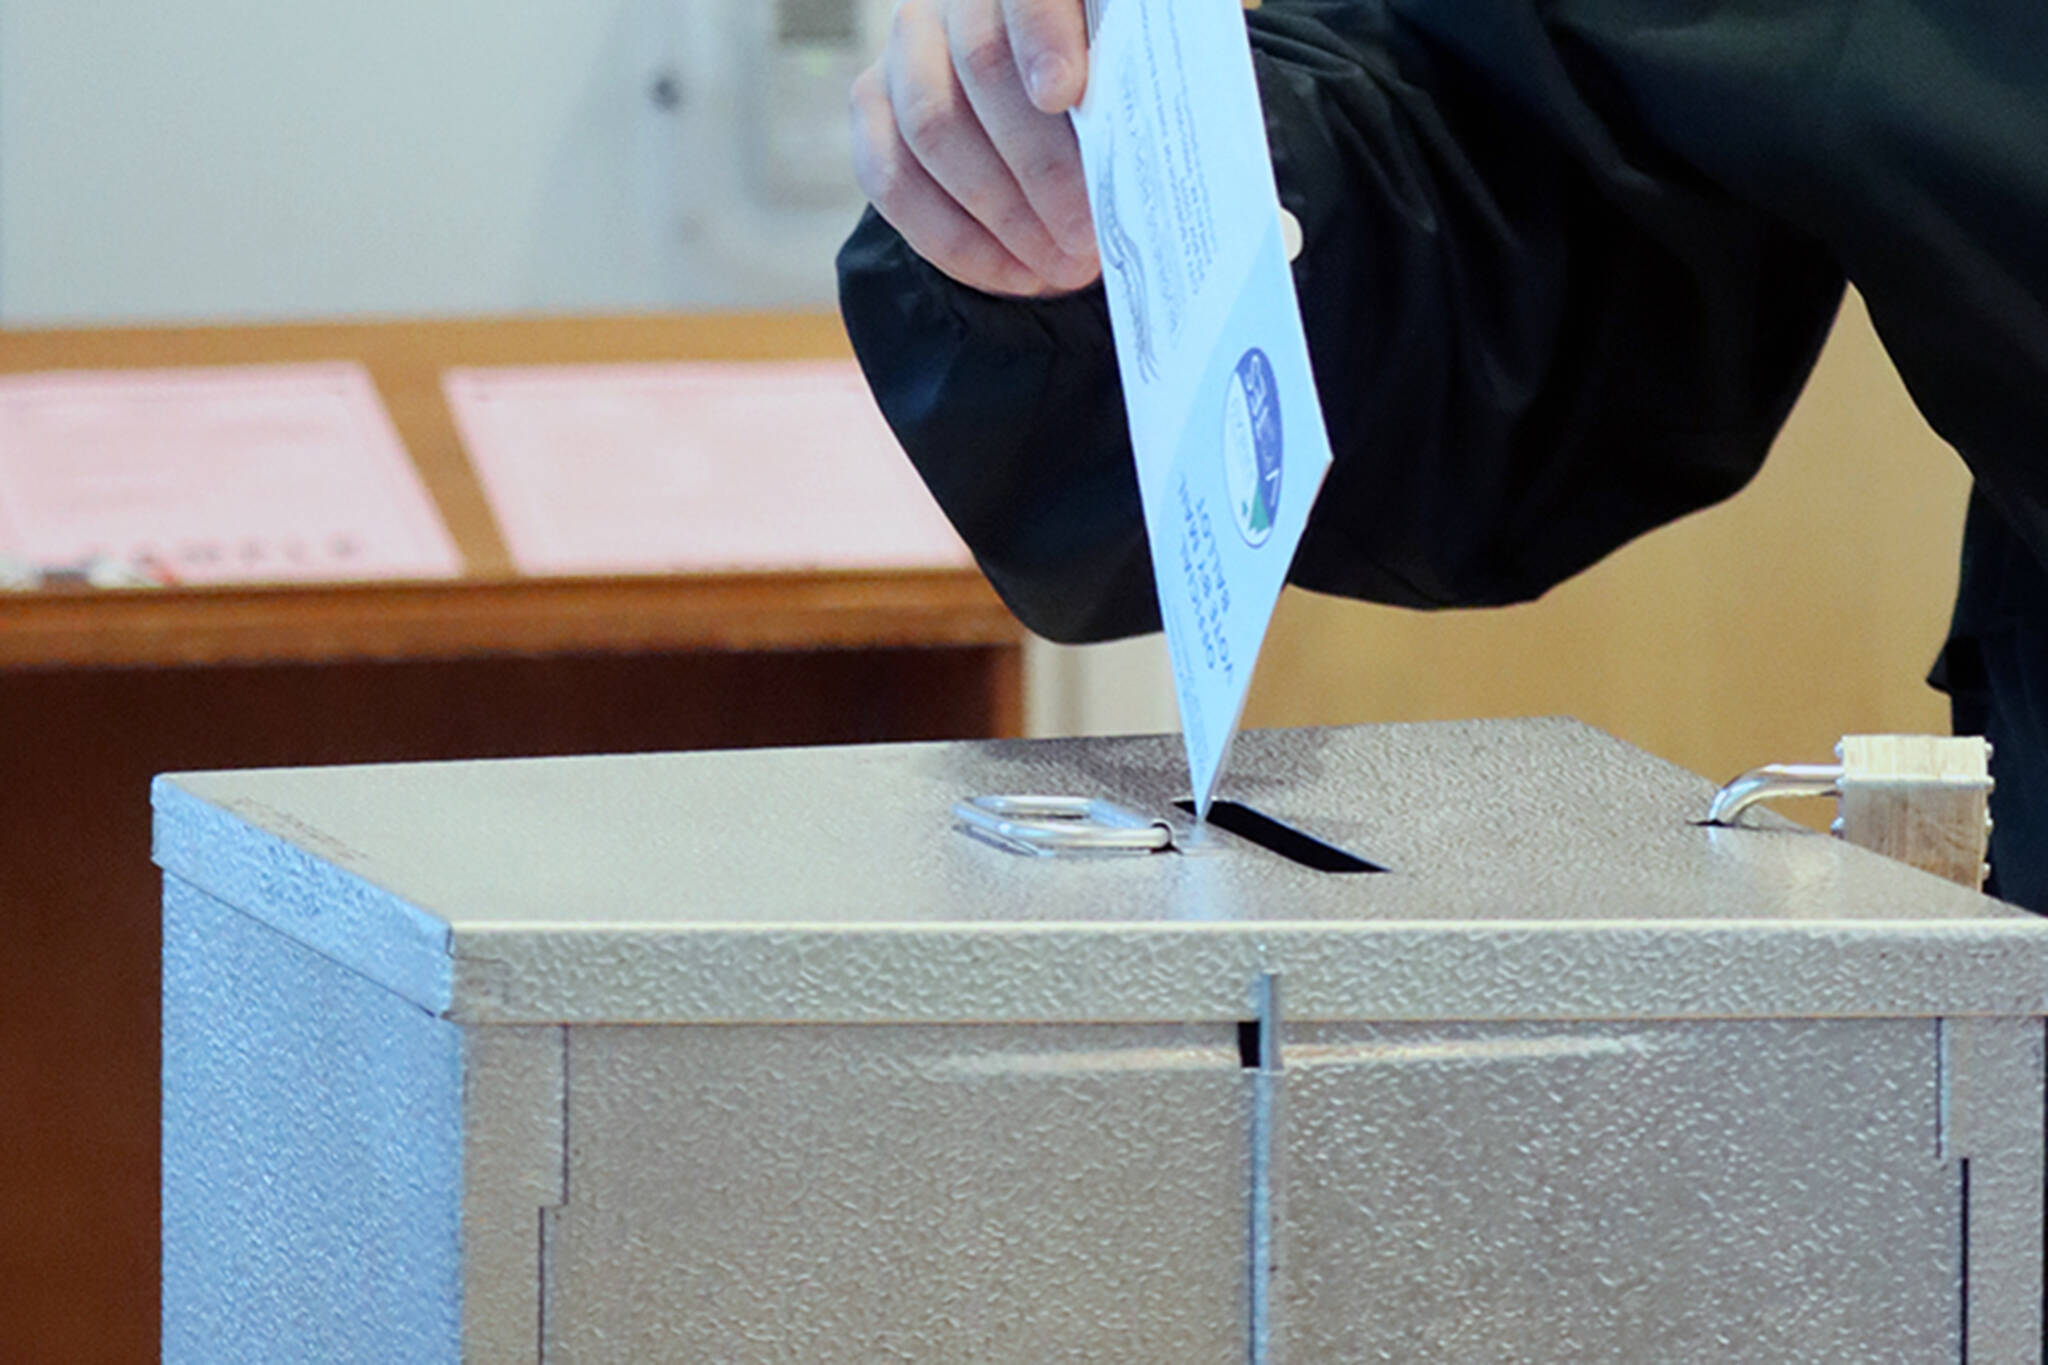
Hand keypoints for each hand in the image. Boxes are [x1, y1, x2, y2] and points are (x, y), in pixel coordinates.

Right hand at [851, 0, 1100, 297]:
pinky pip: (894, 182)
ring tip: (1062, 267)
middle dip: (1040, 166)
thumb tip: (1130, 158)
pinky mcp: (871, 106)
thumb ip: (1122, 96)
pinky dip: (959, 243)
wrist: (1037, 121)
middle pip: (982, 66)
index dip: (1042, 39)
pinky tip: (1016, 275)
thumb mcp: (1122, 84)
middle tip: (1087, 234)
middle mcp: (951, 0)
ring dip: (1003, 215)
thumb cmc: (1102, 102)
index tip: (1064, 95)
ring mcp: (904, 51)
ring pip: (932, 129)